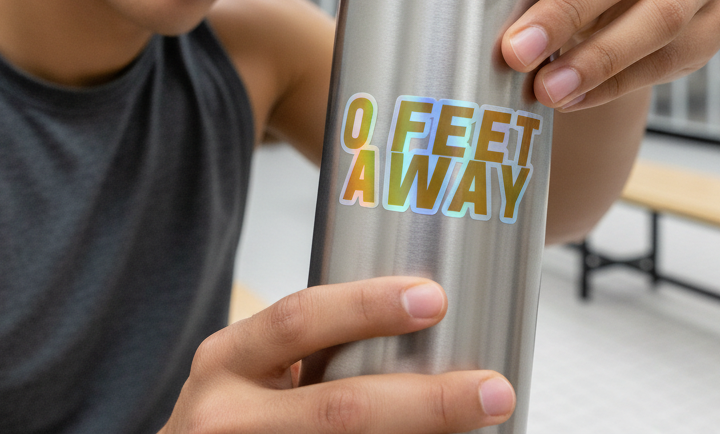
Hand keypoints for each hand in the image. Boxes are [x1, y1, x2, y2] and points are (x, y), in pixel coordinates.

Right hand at [160, 277, 514, 432]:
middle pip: (341, 410)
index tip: (434, 298)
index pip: (301, 319)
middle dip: (428, 403)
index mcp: (228, 359)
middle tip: (492, 390)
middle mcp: (228, 417)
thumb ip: (308, 349)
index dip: (368, 306)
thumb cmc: (233, 414)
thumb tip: (420, 325)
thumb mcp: (251, 368)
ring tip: (480, 427)